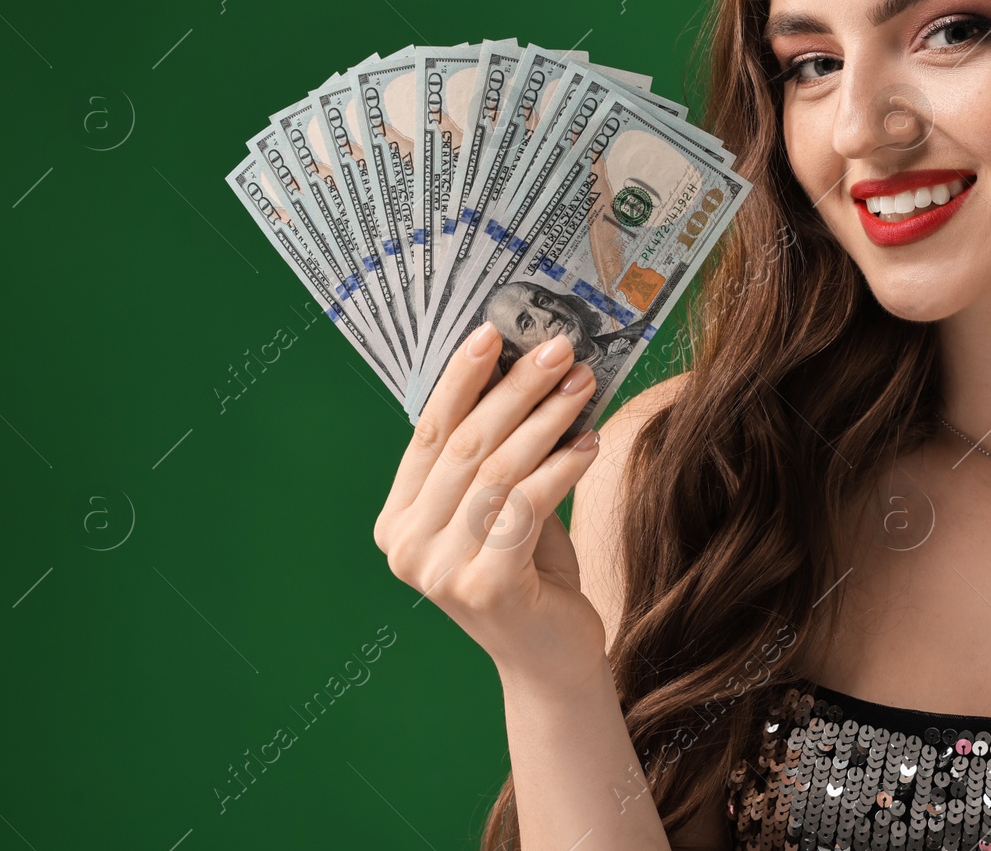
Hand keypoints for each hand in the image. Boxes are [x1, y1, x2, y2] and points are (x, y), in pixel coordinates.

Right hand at [375, 322, 606, 687]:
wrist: (551, 657)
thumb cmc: (530, 572)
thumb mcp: (503, 505)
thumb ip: (495, 452)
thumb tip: (520, 364)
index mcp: (398, 520)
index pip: (429, 432)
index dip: (461, 378)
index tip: (494, 332)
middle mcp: (407, 547)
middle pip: (466, 445)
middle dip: (515, 388)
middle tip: (559, 350)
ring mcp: (439, 571)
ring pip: (498, 470)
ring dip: (547, 419)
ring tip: (584, 385)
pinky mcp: (484, 588)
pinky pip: (528, 505)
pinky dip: (562, 467)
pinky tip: (592, 442)